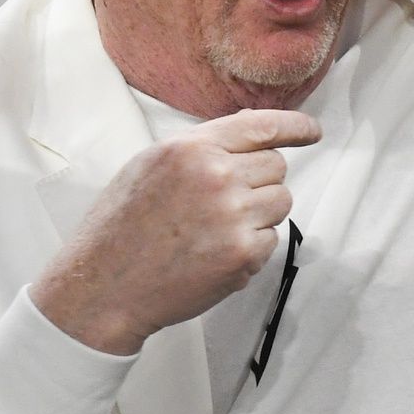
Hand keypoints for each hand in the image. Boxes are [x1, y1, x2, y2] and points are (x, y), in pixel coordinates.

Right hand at [31, 108, 320, 354]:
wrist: (101, 287)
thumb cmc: (120, 226)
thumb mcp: (151, 165)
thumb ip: (201, 147)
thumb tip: (250, 131)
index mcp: (191, 148)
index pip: (261, 126)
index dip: (295, 127)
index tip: (311, 132)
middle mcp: (216, 176)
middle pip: (276, 166)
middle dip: (258, 181)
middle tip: (221, 203)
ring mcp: (232, 216)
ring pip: (281, 201)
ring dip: (259, 213)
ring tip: (214, 229)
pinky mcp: (243, 255)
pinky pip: (272, 238)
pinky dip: (252, 246)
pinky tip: (213, 252)